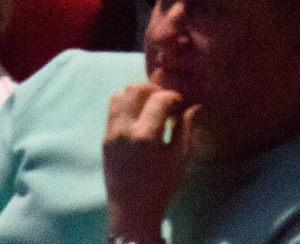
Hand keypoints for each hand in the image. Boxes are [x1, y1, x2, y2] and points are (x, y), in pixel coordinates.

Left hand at [103, 82, 197, 237]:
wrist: (132, 210)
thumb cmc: (161, 187)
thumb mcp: (179, 159)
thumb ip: (185, 129)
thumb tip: (194, 106)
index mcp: (146, 136)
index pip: (160, 99)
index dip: (173, 97)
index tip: (180, 105)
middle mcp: (125, 129)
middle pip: (135, 89)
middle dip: (153, 90)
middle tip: (165, 102)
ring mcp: (111, 131)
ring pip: (119, 94)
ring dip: (137, 94)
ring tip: (150, 106)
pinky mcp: (104, 136)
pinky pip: (112, 109)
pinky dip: (126, 104)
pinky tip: (139, 116)